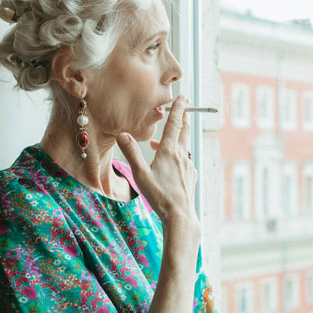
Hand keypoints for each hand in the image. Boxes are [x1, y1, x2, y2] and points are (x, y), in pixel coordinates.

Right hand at [116, 95, 198, 230]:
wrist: (180, 215)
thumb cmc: (159, 196)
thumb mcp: (140, 174)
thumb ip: (131, 153)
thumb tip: (122, 135)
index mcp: (169, 151)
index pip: (175, 124)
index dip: (178, 109)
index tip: (183, 97)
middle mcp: (181, 155)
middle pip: (184, 130)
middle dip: (183, 117)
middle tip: (184, 107)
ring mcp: (188, 165)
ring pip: (183, 145)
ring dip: (177, 138)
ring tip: (163, 141)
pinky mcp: (190, 175)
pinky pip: (184, 159)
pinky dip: (177, 154)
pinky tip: (170, 163)